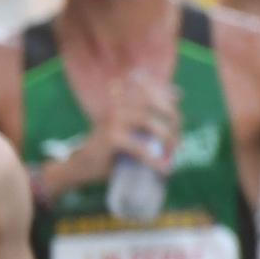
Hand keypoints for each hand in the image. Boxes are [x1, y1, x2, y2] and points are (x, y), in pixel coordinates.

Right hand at [54, 84, 178, 190]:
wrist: (81, 167)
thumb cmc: (107, 151)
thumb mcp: (122, 130)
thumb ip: (138, 120)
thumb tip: (169, 110)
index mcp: (119, 102)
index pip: (146, 88)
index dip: (163, 90)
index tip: (178, 96)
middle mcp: (116, 107)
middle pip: (151, 103)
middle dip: (172, 117)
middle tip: (178, 138)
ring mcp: (112, 121)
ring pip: (148, 121)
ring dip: (167, 136)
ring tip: (173, 152)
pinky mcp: (111, 139)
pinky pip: (140, 148)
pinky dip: (155, 160)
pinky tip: (164, 169)